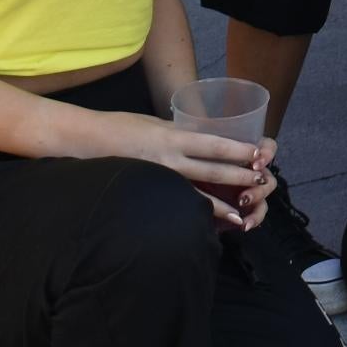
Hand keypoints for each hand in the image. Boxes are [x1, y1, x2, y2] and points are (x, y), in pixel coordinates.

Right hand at [89, 111, 276, 230]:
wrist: (85, 139)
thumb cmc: (121, 126)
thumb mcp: (155, 123)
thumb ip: (178, 134)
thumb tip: (199, 141)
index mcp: (173, 135)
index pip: (214, 144)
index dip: (238, 151)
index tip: (259, 156)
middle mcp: (169, 157)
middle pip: (211, 170)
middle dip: (238, 178)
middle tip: (261, 184)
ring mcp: (157, 176)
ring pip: (195, 192)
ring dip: (220, 204)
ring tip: (241, 215)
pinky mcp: (147, 189)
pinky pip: (175, 202)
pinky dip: (191, 212)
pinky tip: (203, 223)